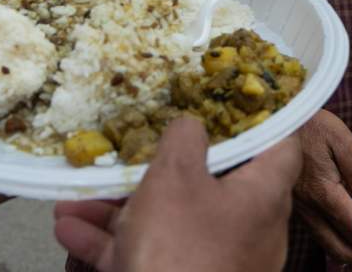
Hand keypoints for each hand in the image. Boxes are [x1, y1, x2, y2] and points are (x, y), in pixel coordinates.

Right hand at [52, 117, 301, 271]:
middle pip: (209, 186)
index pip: (281, 147)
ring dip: (119, 208)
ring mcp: (219, 264)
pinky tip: (70, 230)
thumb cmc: (179, 246)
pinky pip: (151, 255)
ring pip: (170, 222)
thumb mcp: (175, 174)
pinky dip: (113, 242)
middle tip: (133, 150)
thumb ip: (185, 138)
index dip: (262, 118)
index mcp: (262, 197)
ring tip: (77, 198)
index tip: (235, 97)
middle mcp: (249, 232)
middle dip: (159, 169)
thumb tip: (192, 123)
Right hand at [292, 110, 351, 267]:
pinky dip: (347, 242)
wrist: (277, 120)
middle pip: (346, 250)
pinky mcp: (301, 209)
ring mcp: (303, 211)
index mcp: (323, 192)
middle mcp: (310, 209)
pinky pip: (325, 237)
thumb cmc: (311, 125)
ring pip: (333, 248)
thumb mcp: (341, 141)